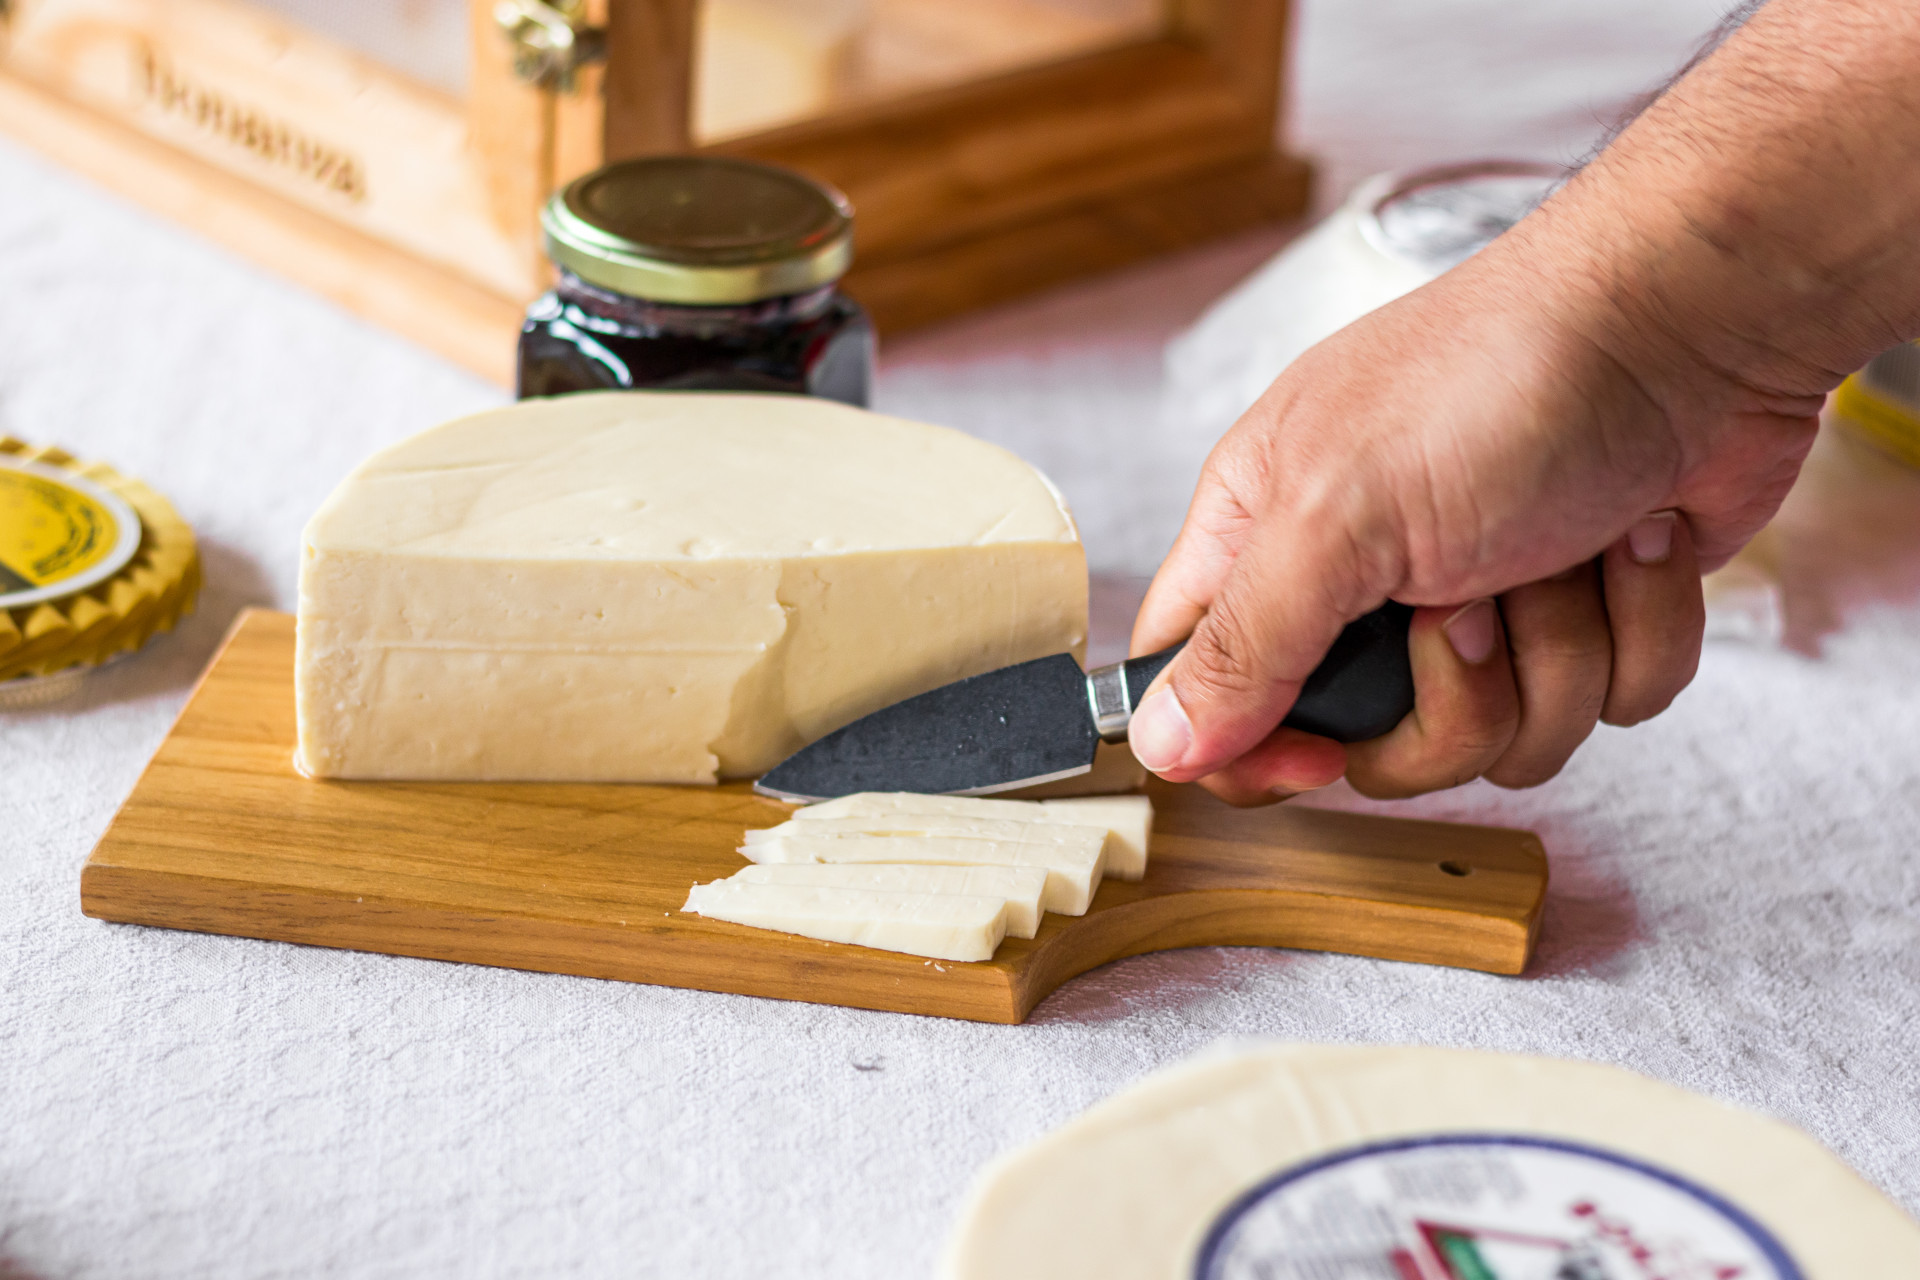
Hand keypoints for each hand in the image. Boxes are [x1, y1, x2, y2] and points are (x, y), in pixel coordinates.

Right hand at [1127, 217, 1813, 803]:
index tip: (1322, 752)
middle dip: (1450, 701)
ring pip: (1501, 740)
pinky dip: (1638, 631)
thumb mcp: (1338, 515)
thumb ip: (1243, 641)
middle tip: (1468, 605)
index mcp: (1270, 534)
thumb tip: (1163, 745)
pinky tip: (1633, 542)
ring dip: (1559, 653)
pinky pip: (1605, 706)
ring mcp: (1482, 601)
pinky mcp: (1587, 615)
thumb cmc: (1506, 376)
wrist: (1697, 319)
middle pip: (1373, 748)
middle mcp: (1366, 578)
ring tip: (1565, 548)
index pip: (1206, 689)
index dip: (1254, 749)